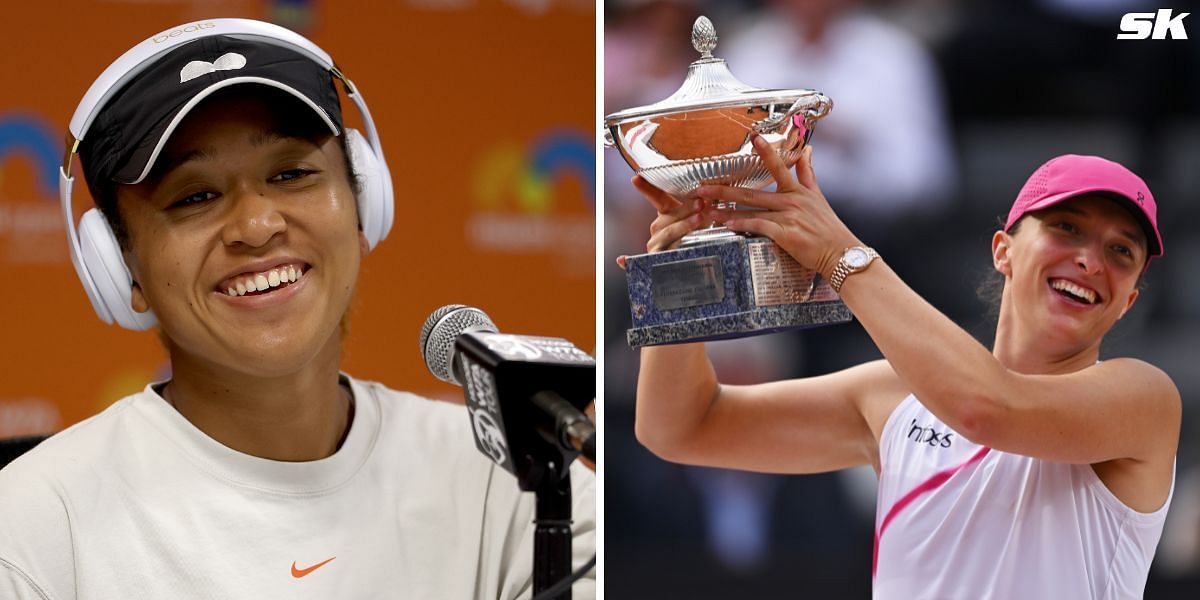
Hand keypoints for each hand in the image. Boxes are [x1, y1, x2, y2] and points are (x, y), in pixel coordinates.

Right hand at [615, 175, 705, 269]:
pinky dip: (630, 260)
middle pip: (669, 217)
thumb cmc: (698, 236)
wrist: (696, 260)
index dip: (647, 189)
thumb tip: (710, 197)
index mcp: (667, 215)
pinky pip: (647, 259)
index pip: (657, 198)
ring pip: (668, 233)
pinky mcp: (655, 259)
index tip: (636, 178)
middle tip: (701, 203)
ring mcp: (656, 244)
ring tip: (699, 219)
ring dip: (683, 226)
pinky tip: (622, 260)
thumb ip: (701, 208)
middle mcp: (658, 228)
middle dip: (685, 209)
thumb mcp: (702, 219)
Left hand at [696, 136, 861, 279]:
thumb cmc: (828, 228)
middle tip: (702, 188)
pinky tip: (727, 226)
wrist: (840, 252)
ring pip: (750, 211)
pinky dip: (742, 225)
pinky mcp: (786, 233)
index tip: (752, 137)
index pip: (779, 165)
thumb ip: (808, 172)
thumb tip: (808, 149)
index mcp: (797, 190)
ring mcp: (788, 216)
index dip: (765, 150)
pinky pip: (759, 226)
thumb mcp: (818, 196)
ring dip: (726, 211)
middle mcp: (790, 200)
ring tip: (707, 211)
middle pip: (751, 192)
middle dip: (723, 189)